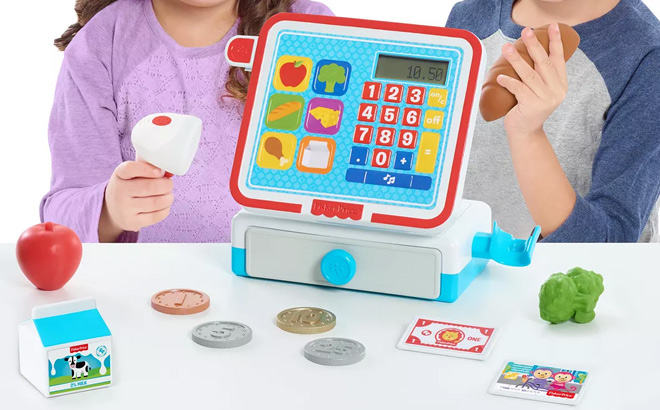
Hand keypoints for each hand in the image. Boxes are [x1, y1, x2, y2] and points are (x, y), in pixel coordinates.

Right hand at [99, 161, 173, 241]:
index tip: (159, 171)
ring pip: (156, 202)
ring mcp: (125, 208)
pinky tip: (164, 206)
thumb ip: (150, 169)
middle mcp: (119, 191)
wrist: (114, 209)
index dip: (147, 169)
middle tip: (168, 185)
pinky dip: (165, 209)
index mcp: (120, 175)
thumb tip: (169, 173)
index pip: (130, 169)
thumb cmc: (130, 187)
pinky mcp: (132, 222)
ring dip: (168, 198)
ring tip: (168, 195)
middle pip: (149, 187)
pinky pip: (156, 216)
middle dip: (166, 185)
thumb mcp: (133, 174)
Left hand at [497, 23, 567, 138]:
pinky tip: (500, 77)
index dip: (555, 41)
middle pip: (543, 63)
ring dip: (516, 60)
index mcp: (560, 84)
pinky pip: (519, 89)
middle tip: (525, 31)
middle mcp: (556, 90)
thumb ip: (540, 75)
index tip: (552, 26)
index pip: (558, 59)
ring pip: (529, 74)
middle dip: (534, 45)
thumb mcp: (539, 90)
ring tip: (506, 48)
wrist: (525, 132)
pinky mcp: (532, 106)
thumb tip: (526, 50)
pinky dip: (509, 82)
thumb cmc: (528, 107)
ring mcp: (545, 99)